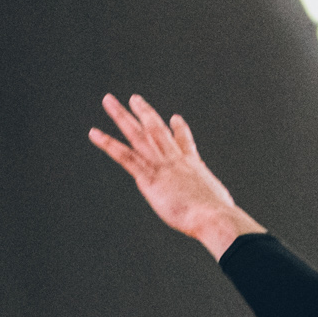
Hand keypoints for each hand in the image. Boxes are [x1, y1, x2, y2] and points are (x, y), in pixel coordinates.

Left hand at [88, 94, 262, 258]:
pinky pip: (124, 155)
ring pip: (138, 134)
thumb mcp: (219, 206)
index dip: (179, 129)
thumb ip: (213, 204)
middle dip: (145, 112)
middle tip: (134, 98)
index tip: (174, 118)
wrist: (213, 216)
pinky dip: (108, 143)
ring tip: (109, 100)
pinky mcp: (149, 177)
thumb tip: (223, 216)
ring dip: (121, 116)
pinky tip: (94, 133)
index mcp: (194, 166)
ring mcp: (162, 165)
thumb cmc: (218, 218)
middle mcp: (176, 159)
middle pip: (157, 129)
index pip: (185, 142)